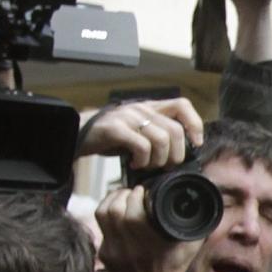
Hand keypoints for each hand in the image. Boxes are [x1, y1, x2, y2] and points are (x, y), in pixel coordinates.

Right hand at [81, 97, 201, 171]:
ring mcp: (128, 117)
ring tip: (147, 165)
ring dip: (159, 160)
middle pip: (175, 131)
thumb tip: (182, 154)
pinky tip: (135, 164)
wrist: (77, 133)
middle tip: (165, 166)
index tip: (195, 144)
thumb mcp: (138, 131)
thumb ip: (157, 135)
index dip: (194, 124)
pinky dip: (143, 160)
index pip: (182, 105)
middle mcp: (142, 108)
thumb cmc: (112, 137)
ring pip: (161, 140)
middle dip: (176, 155)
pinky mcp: (115, 128)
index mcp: (151, 107)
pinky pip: (141, 146)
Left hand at [96, 186, 198, 271]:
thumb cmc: (174, 267)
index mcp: (149, 243)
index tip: (142, 190)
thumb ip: (197, 227)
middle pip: (114, 209)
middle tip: (131, 192)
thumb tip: (204, 205)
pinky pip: (100, 227)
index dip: (136, 195)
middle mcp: (128, 247)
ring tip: (120, 196)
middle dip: (122, 194)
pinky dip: (107, 215)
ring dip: (111, 200)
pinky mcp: (105, 254)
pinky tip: (116, 213)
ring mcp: (113, 251)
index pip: (133, 212)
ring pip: (102, 214)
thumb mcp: (190, 247)